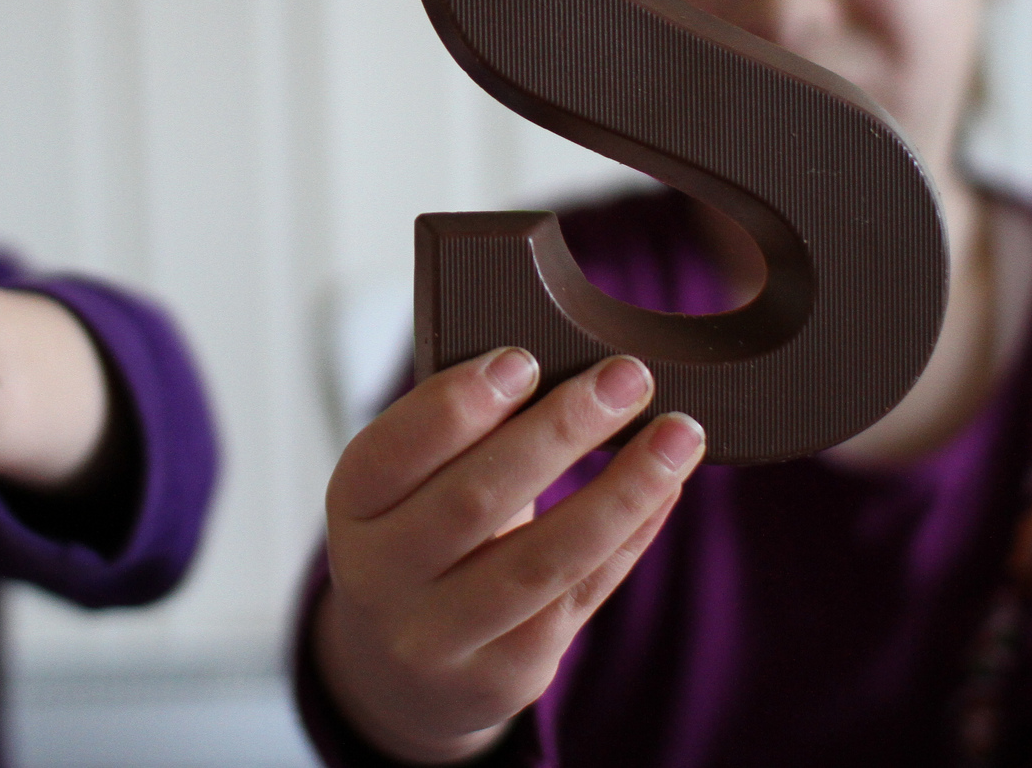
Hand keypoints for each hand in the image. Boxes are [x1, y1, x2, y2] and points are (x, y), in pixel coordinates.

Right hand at [313, 349, 703, 762]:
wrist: (401, 672)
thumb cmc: (421, 537)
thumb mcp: (407, 484)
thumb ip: (459, 433)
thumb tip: (565, 368)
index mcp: (353, 506)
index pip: (395, 450)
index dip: (458, 405)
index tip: (525, 358)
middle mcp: (381, 577)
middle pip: (474, 501)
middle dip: (559, 432)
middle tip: (627, 377)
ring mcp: (441, 637)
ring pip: (543, 560)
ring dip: (622, 489)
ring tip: (678, 434)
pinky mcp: (508, 672)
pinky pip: (582, 594)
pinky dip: (632, 535)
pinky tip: (666, 488)